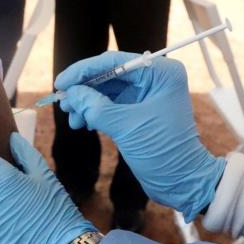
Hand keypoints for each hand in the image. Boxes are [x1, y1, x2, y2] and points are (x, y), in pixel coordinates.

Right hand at [55, 54, 224, 220]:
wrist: (182, 182)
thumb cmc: (163, 152)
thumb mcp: (126, 127)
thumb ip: (96, 107)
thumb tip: (71, 94)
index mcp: (160, 73)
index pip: (114, 62)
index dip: (83, 71)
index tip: (60, 82)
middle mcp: (154, 79)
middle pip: (107, 74)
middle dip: (83, 89)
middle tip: (63, 103)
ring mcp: (145, 95)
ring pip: (105, 91)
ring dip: (85, 103)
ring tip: (71, 118)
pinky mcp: (138, 111)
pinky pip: (109, 105)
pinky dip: (93, 112)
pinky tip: (81, 123)